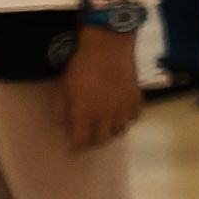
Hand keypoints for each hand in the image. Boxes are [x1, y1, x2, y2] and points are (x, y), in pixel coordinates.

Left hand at [59, 28, 138, 151]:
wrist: (108, 46)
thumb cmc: (81, 65)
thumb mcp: (63, 88)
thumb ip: (62, 111)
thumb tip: (63, 129)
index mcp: (86, 113)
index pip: (81, 141)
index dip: (75, 149)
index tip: (71, 151)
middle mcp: (107, 116)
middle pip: (102, 140)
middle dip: (92, 143)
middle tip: (86, 140)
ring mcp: (124, 108)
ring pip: (119, 131)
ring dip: (109, 133)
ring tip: (103, 129)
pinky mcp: (136, 99)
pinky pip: (133, 118)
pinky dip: (126, 120)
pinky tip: (119, 116)